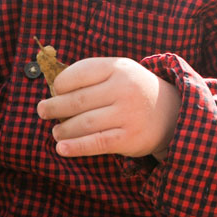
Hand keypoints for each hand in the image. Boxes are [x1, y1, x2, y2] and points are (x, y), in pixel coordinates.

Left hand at [37, 57, 180, 159]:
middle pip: (77, 100)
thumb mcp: (121, 72)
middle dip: (54, 107)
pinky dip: (75, 147)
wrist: (174, 113)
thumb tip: (54, 89)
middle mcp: (123, 89)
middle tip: (42, 111)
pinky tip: (61, 148)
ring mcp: (127, 114)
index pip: (80, 73)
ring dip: (63, 129)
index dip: (60, 84)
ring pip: (83, 123)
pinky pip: (96, 143)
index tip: (54, 91)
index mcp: (119, 68)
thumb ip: (93, 75)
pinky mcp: (129, 137)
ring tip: (55, 131)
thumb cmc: (135, 91)